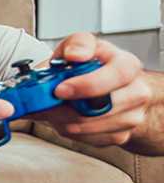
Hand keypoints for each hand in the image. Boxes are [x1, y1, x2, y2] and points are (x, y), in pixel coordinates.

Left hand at [39, 32, 149, 146]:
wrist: (107, 86)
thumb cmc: (93, 64)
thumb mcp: (82, 44)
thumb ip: (77, 44)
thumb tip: (75, 54)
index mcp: (128, 66)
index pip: (116, 76)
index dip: (86, 85)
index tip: (60, 89)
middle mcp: (136, 92)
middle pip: (101, 108)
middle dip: (66, 107)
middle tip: (46, 102)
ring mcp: (131, 117)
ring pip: (90, 126)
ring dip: (63, 119)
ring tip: (53, 107)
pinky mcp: (120, 135)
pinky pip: (88, 138)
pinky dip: (69, 130)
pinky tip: (65, 117)